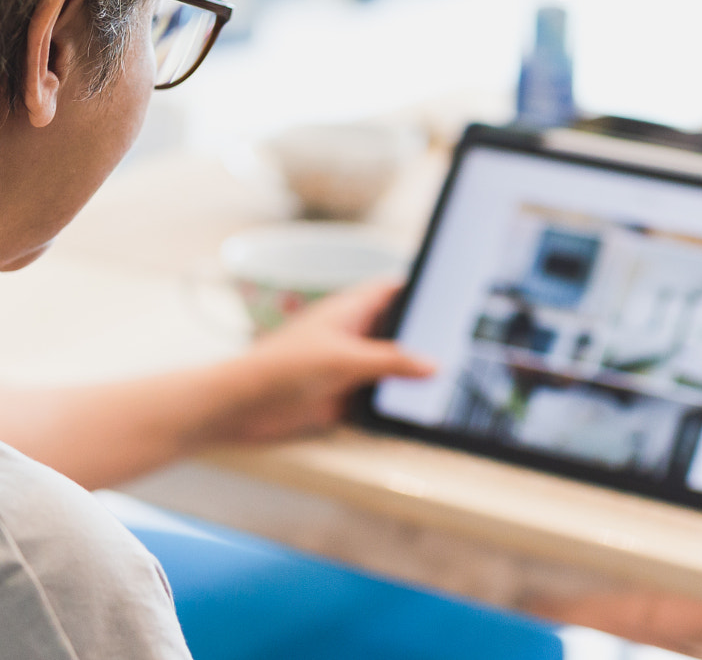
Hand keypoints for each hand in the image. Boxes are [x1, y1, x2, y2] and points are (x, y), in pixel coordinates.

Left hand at [202, 279, 435, 445]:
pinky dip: (392, 405)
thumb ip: (391, 360)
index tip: (447, 292)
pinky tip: (415, 412)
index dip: (416, 289)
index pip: (389, 291)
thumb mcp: (345, 359)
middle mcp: (350, 337)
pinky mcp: (340, 398)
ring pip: (388, 368)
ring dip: (408, 376)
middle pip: (395, 332)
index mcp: (348, 312)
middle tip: (458, 344)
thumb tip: (432, 363)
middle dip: (421, 338)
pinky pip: (375, 399)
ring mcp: (346, 368)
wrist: (244, 406)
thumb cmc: (282, 367)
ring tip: (448, 381)